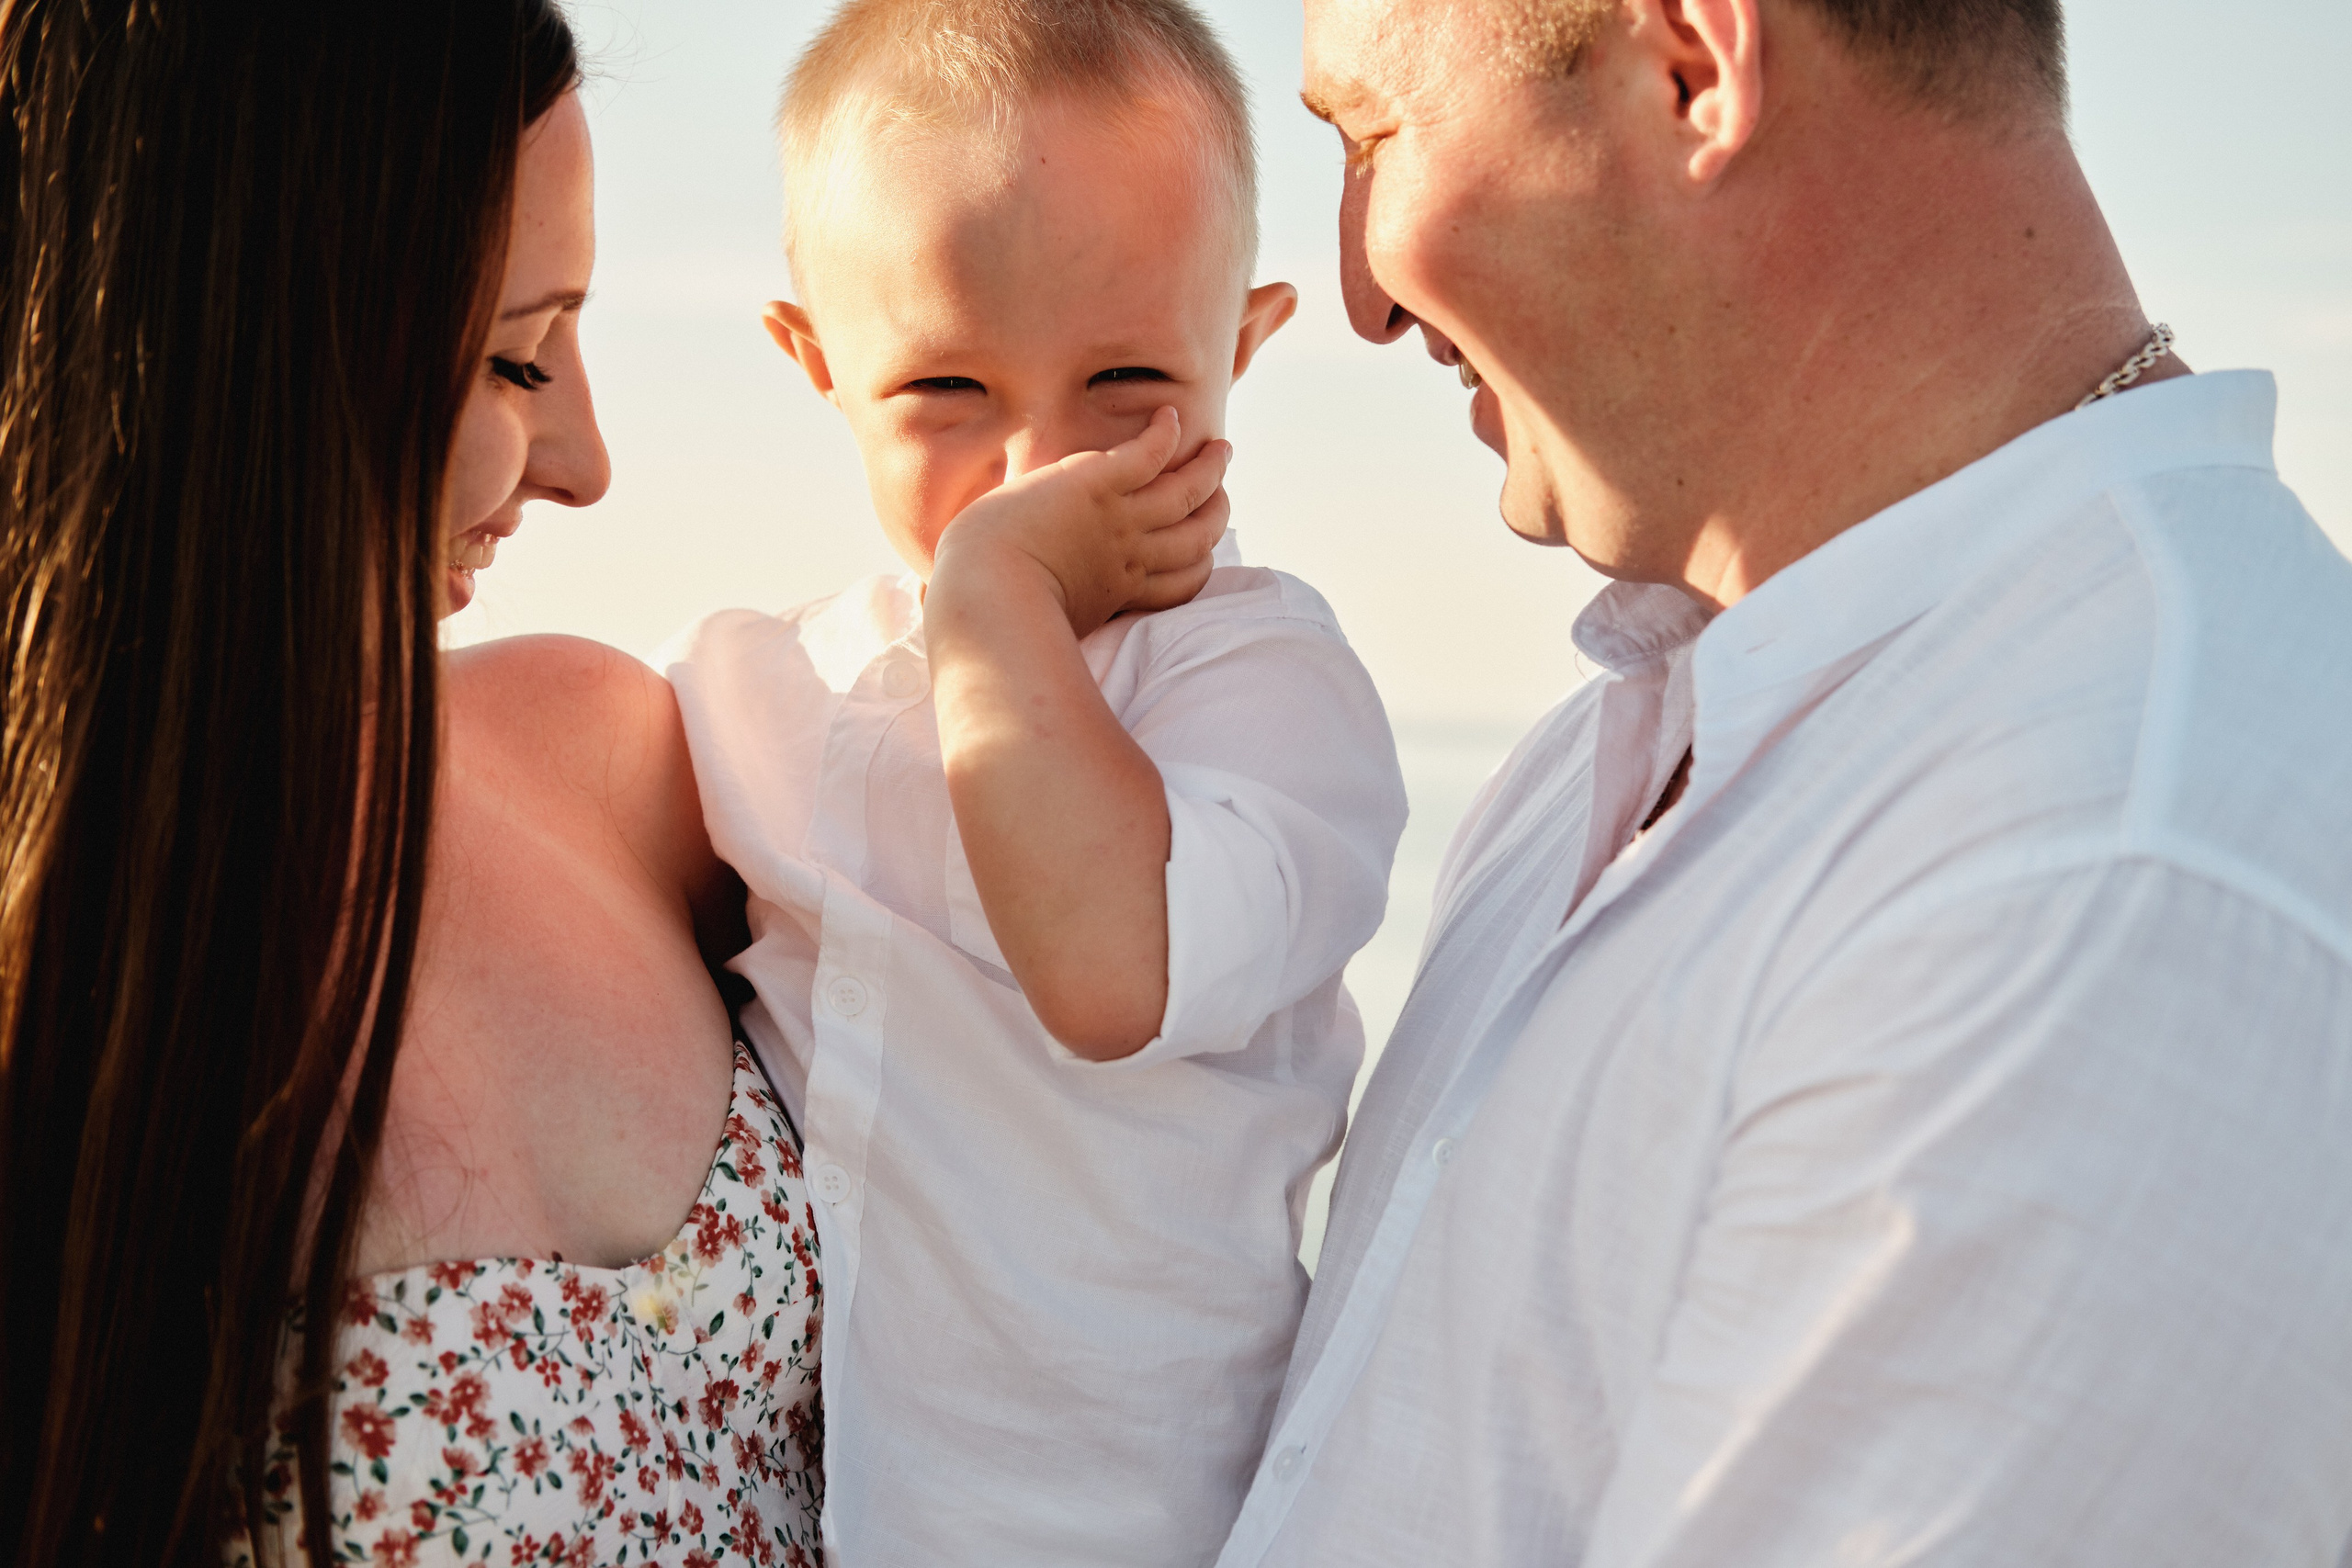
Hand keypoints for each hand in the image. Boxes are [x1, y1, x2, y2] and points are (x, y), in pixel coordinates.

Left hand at [931, 406, 1230, 638]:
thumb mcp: (1048, 620)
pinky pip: (1148, 455)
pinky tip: (1170, 416)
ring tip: (1220, 449)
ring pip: (1186, 491)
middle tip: (1222, 489)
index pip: (1186, 581)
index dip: (1203, 559)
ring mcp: (1119, 519)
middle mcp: (1132, 556)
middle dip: (1217, 509)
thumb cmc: (1000, 612)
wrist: (988, 591)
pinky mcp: (1096, 485)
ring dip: (1208, 467)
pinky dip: (1165, 435)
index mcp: (1121, 591)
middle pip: (1199, 534)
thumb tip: (1041, 616)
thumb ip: (1060, 615)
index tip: (1207, 545)